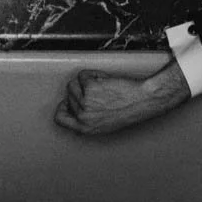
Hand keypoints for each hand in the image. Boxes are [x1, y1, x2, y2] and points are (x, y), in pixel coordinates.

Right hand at [53, 61, 190, 134]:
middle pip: (68, 96)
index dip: (63, 107)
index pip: (60, 119)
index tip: (68, 100)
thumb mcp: (104, 124)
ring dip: (86, 81)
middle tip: (99, 92)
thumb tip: (73, 107)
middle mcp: (83, 116)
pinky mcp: (90, 87)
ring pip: (73, 84)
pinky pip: (83, 75)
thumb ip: (87, 119)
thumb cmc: (128, 110)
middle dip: (81, 90)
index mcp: (85, 128)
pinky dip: (94, 74)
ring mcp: (85, 101)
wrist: (142, 100)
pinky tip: (106, 80)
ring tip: (102, 86)